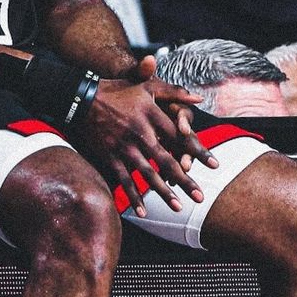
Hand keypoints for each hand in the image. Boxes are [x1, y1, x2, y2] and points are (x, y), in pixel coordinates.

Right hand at [83, 54, 217, 216]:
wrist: (82, 98)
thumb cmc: (118, 90)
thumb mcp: (147, 85)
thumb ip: (174, 92)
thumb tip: (199, 98)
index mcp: (152, 115)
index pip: (180, 137)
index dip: (198, 151)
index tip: (214, 165)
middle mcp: (140, 132)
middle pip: (167, 160)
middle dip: (185, 180)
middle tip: (200, 197)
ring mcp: (124, 146)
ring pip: (148, 174)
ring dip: (164, 192)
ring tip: (179, 207)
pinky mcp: (110, 156)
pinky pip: (124, 179)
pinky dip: (133, 196)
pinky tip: (142, 211)